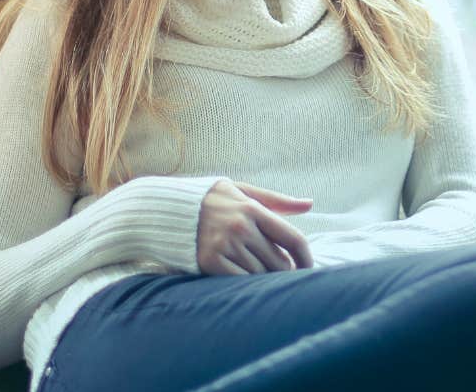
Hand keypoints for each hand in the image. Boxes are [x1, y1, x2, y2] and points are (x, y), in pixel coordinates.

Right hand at [197, 180, 314, 274]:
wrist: (165, 208)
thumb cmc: (211, 199)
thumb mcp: (242, 191)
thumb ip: (277, 200)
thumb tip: (309, 204)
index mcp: (252, 208)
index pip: (293, 238)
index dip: (306, 258)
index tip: (309, 268)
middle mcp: (240, 227)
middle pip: (279, 263)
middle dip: (283, 270)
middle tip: (276, 270)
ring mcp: (224, 245)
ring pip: (261, 276)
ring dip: (263, 278)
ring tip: (257, 271)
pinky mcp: (209, 262)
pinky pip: (240, 282)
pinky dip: (245, 283)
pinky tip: (243, 277)